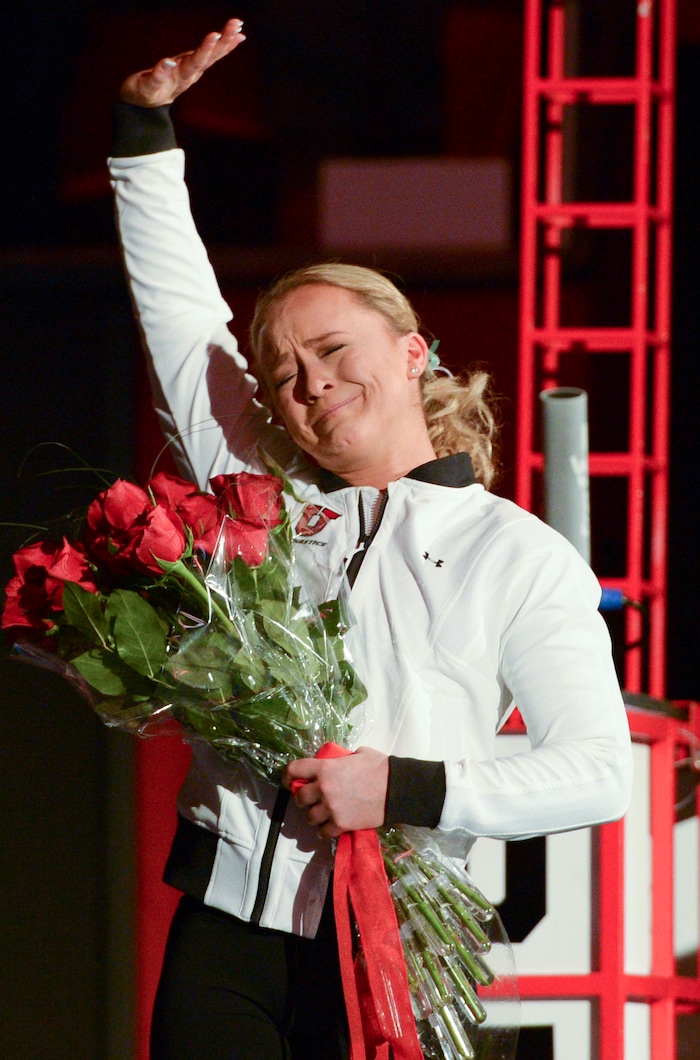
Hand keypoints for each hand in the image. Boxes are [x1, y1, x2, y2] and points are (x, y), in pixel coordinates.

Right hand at [119, 18, 245, 107]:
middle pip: (210, 56)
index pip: (195, 62)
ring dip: (226, 40)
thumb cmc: (143, 94)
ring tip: (238, 25)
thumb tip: (167, 62)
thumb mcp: (146, 87)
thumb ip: (157, 76)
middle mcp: (191, 73)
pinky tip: (232, 36)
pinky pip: (209, 53)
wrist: (146, 105)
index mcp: (181, 77)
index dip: (205, 49)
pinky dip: (221, 44)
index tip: (215, 35)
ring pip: (212, 54)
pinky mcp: (191, 65)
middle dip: (223, 40)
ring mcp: (192, 69)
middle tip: (236, 24)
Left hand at [283, 747, 389, 838]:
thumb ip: (340, 759)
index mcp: (325, 768)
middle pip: (299, 798)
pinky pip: (323, 832)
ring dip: (314, 815)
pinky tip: (330, 826)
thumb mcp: (357, 754)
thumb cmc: (379, 767)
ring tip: (322, 813)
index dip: (287, 775)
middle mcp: (323, 788)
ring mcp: (331, 808)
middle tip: (310, 799)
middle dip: (302, 799)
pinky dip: (324, 830)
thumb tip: (335, 762)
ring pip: (309, 817)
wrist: (396, 789)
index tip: (288, 781)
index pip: (294, 770)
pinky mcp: (341, 824)